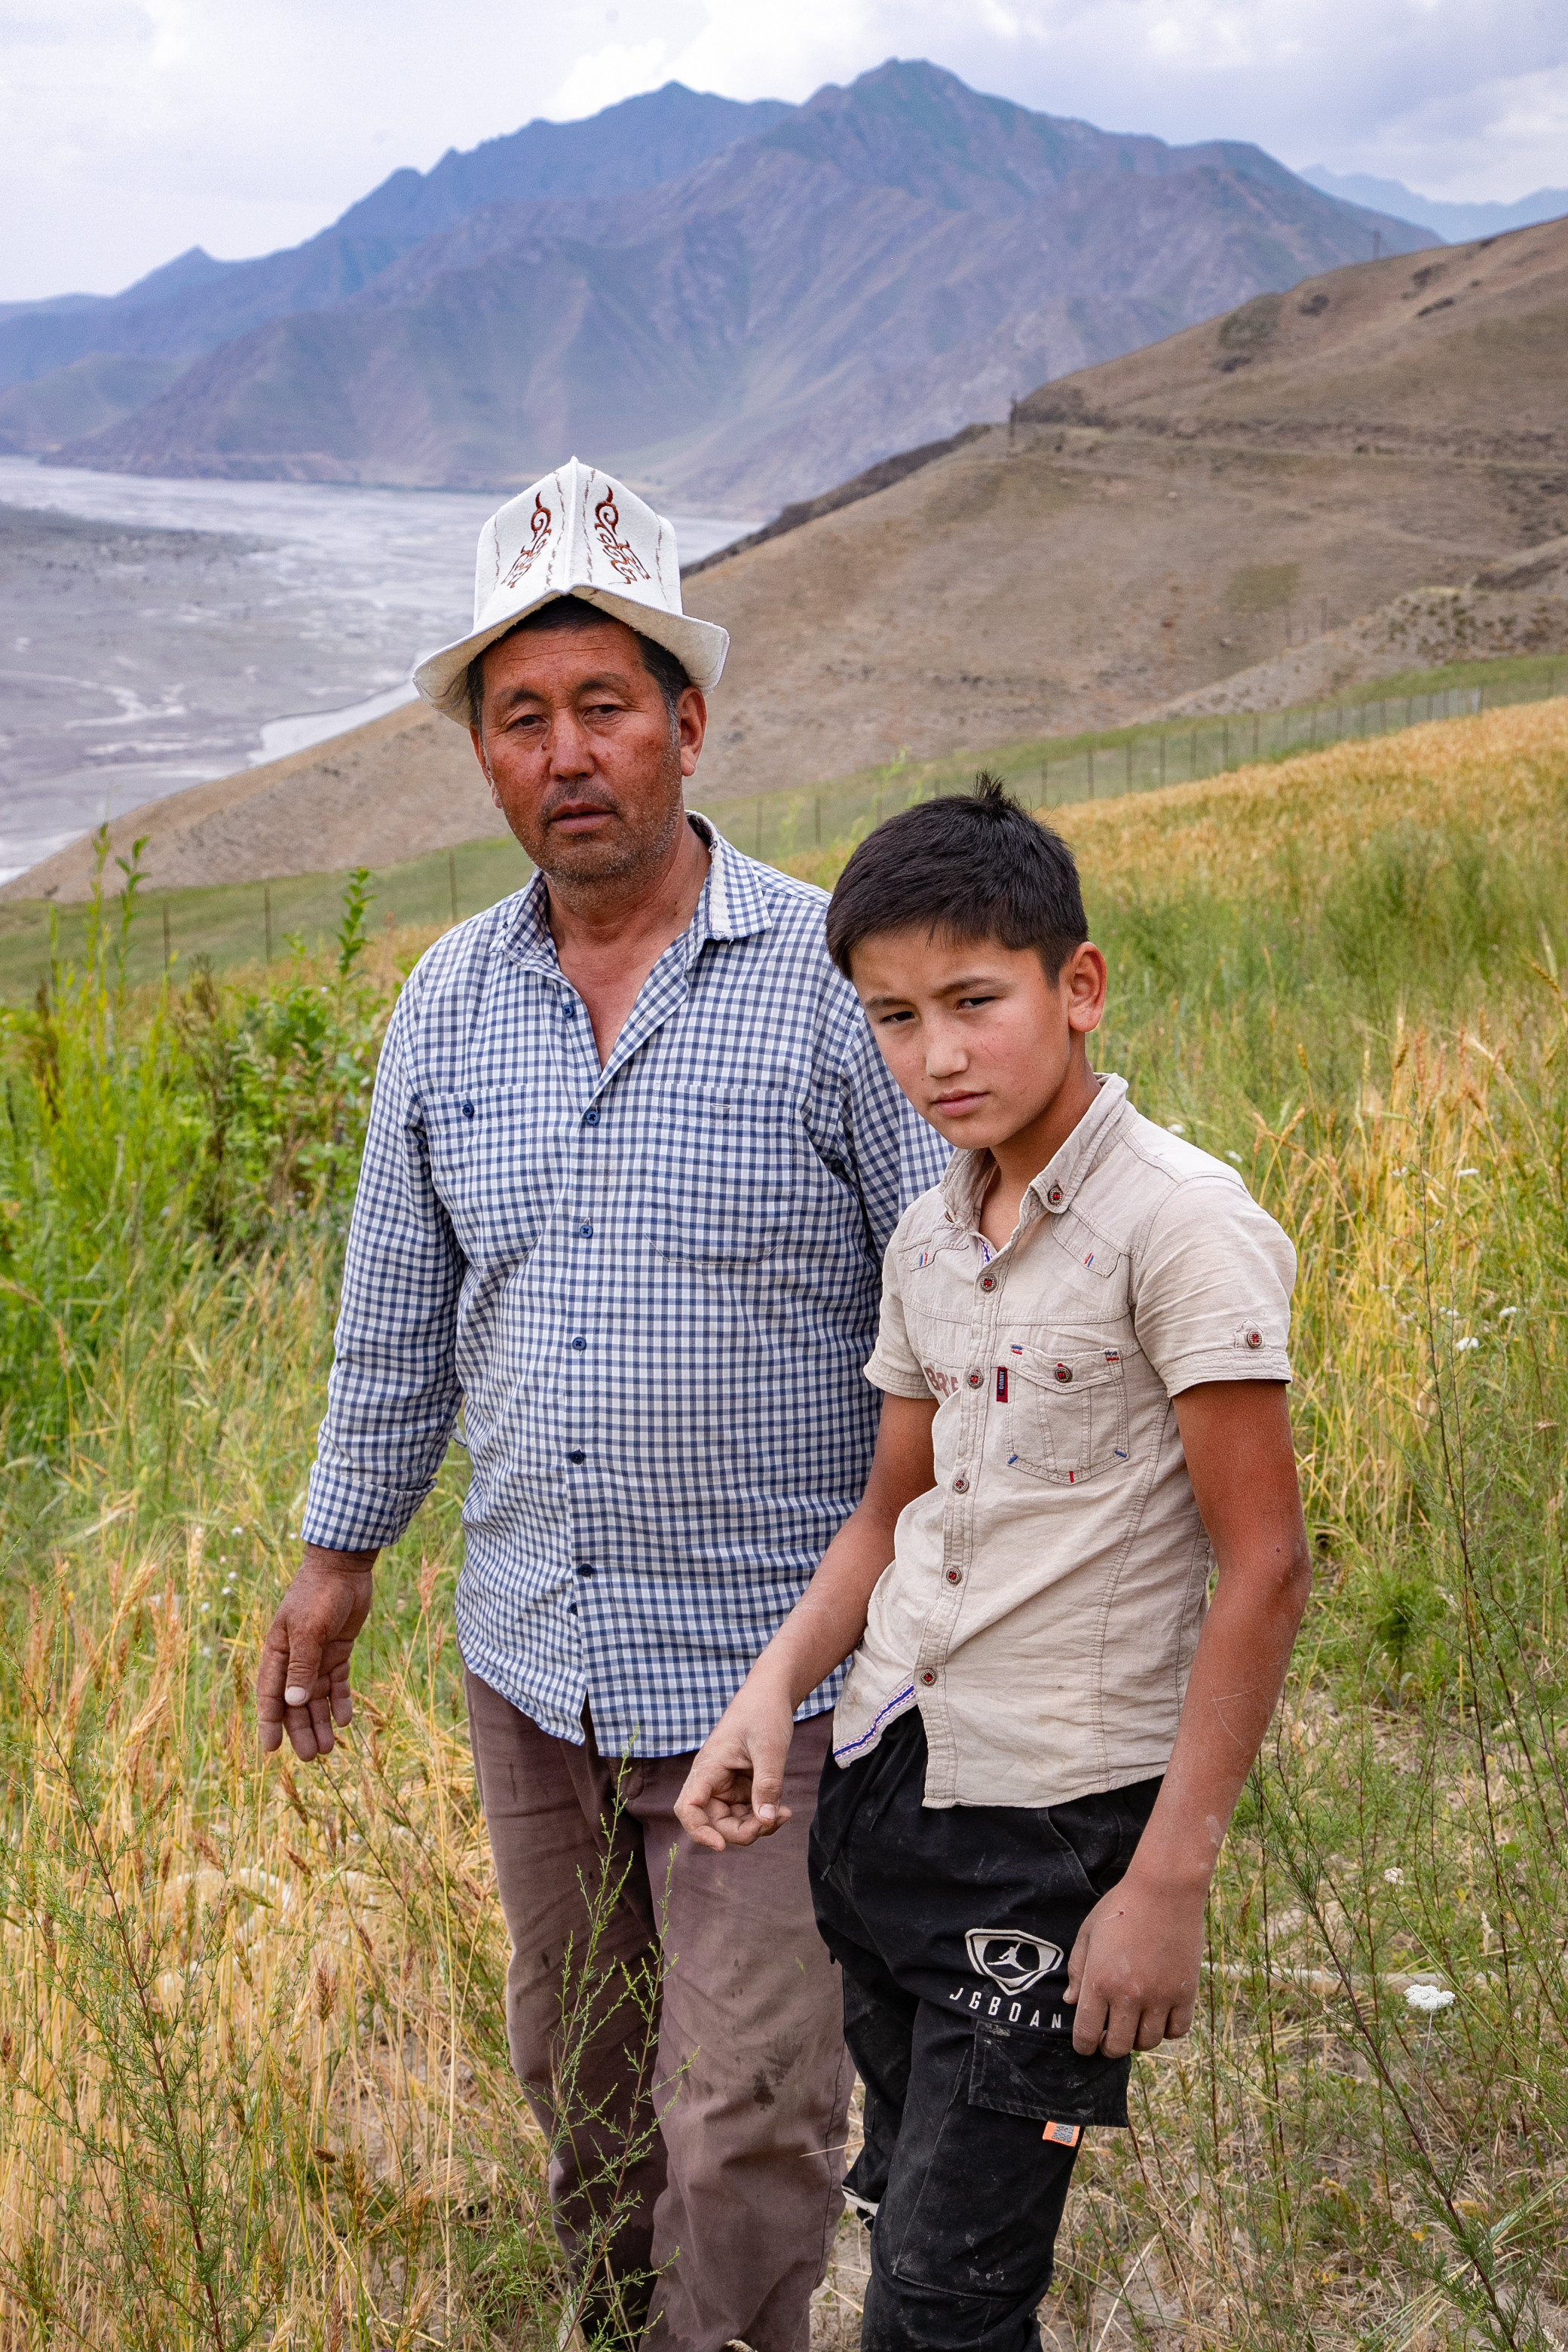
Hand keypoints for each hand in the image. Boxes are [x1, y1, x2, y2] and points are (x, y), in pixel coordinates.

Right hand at [256, 1545, 376, 1761]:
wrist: (344, 1568)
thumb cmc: (318, 1595)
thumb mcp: (308, 1630)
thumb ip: (302, 1665)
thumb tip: (293, 1703)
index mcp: (278, 1653)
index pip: (270, 1695)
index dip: (269, 1723)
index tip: (270, 1750)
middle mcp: (295, 1659)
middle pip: (296, 1703)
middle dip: (301, 1731)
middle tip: (312, 1758)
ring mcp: (317, 1656)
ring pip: (317, 1698)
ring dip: (322, 1721)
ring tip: (331, 1749)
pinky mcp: (338, 1652)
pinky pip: (338, 1683)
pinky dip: (341, 1701)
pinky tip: (347, 1720)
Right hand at [675, 1679, 797, 1851]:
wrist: (771, 1694)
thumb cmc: (764, 1713)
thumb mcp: (770, 1748)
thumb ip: (768, 1784)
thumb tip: (766, 1820)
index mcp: (708, 1768)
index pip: (688, 1808)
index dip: (699, 1831)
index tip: (721, 1846)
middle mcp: (711, 1780)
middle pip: (713, 1822)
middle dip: (742, 1831)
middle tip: (773, 1822)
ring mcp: (726, 1785)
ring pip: (732, 1822)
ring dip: (756, 1827)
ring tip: (785, 1815)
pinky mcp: (741, 1786)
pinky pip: (747, 1813)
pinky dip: (763, 1817)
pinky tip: (783, 1810)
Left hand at [1064, 1870, 1206, 2057]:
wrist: (1164, 1889)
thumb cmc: (1121, 1907)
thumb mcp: (1088, 1933)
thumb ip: (1077, 1969)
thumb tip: (1071, 2002)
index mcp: (1099, 1981)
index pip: (1086, 2033)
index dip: (1083, 2046)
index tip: (1085, 2045)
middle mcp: (1128, 1995)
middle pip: (1117, 2046)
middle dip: (1108, 2046)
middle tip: (1108, 2035)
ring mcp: (1159, 1996)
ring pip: (1147, 2043)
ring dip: (1137, 2039)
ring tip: (1133, 2024)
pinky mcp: (1185, 1992)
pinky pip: (1177, 2031)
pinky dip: (1167, 2030)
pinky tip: (1159, 2015)